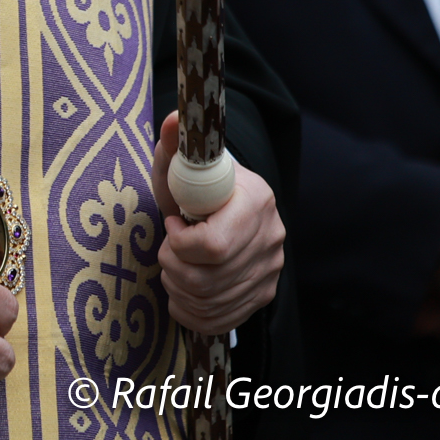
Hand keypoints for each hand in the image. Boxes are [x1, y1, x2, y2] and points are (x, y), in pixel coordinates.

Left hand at [148, 113, 284, 334]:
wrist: (223, 206)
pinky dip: (190, 312)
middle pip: (206, 279)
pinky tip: (181, 292)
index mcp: (256, 200)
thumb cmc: (195, 185)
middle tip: (167, 249)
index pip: (212, 246)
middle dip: (172, 267)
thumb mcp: (181, 164)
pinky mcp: (264, 294)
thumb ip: (177, 144)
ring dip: (177, 288)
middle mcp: (272, 238)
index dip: (179, 243)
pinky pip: (219, 320)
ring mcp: (271, 270)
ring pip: (209, 302)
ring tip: (173, 266)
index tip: (172, 225)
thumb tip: (175, 119)